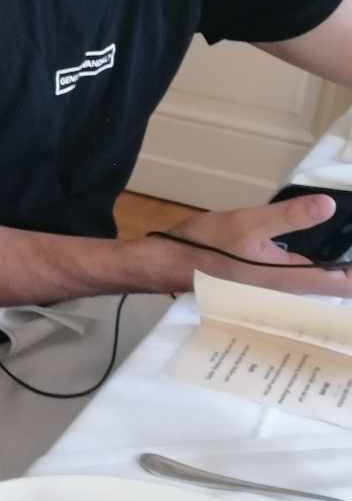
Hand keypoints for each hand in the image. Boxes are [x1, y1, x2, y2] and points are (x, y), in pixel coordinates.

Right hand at [162, 192, 351, 295]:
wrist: (167, 264)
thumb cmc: (206, 246)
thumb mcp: (249, 223)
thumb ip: (290, 216)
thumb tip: (329, 205)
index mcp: (289, 281)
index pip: (341, 285)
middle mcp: (285, 295)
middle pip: (332, 290)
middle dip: (345, 273)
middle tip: (346, 251)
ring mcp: (273, 295)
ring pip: (316, 288)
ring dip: (331, 273)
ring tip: (339, 254)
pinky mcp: (262, 289)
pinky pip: (299, 285)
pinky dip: (313, 272)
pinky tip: (313, 257)